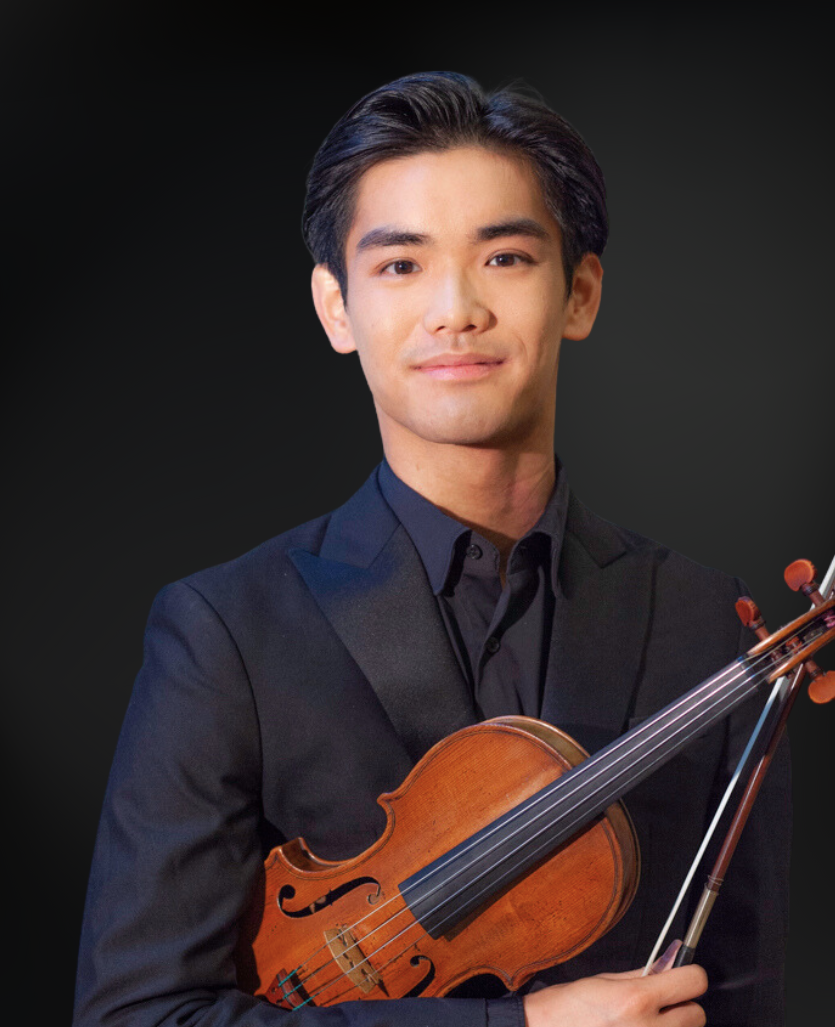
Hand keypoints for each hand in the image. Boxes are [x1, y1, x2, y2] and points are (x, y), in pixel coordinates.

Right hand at [522, 964, 707, 1026]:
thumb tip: (668, 966)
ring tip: (643, 1022)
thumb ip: (641, 975)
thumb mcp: (603, 981)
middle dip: (681, 1006)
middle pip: (696, 1016)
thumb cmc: (565, 1010)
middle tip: (660, 1004)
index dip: (689, 975)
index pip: (693, 982)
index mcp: (636, 999)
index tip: (684, 975)